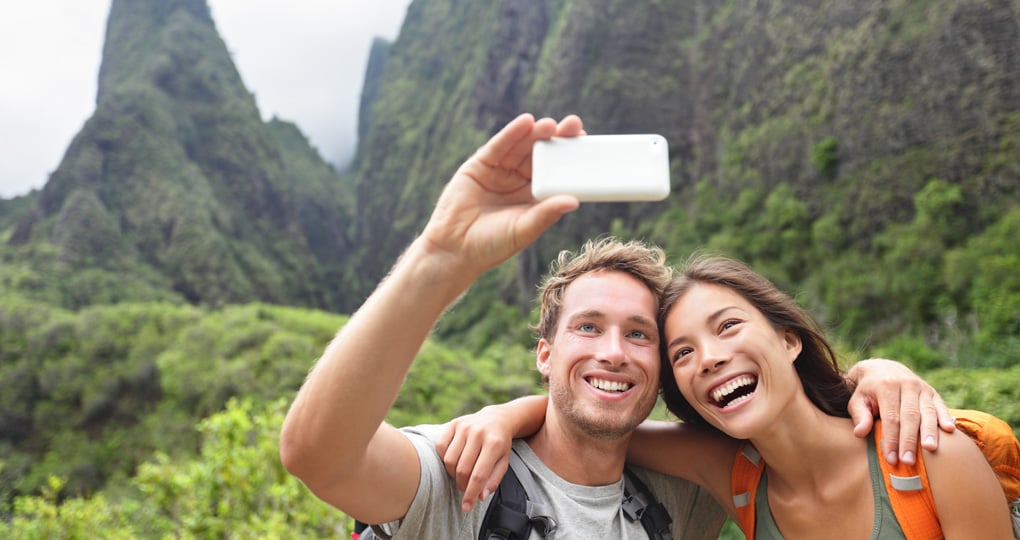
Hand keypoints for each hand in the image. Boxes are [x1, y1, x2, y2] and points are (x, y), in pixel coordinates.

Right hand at [421, 114, 584, 277]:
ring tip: (550, 124)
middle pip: (541, 153)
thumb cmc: (492, 245)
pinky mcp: (480, 165)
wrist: (454, 249)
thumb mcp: (524, 229)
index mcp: (535, 196)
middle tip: (573, 125)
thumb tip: (574, 201)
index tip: (586, 142)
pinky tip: (525, 123)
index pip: (557, 171)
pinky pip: (498, 146)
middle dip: (557, 138)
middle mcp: (520, 180)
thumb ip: (545, 213)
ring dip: (536, 133)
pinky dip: (511, 133)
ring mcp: (500, 171)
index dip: (570, 156)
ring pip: (521, 146)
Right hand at [435, 406, 514, 511]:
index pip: (479, 475)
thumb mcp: (503, 463)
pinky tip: (453, 460)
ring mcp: (465, 427)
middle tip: (464, 488)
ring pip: (449, 459)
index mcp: (494, 444)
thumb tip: (480, 497)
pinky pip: (440, 446)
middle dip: (461, 485)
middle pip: (462, 469)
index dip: (471, 494)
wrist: (497, 419)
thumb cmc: (500, 445)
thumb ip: (493, 481)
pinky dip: (443, 458)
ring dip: (452, 473)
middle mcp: (478, 433)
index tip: (466, 507)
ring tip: (460, 474)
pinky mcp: (453, 423)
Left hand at [846, 358, 954, 464]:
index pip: (890, 417)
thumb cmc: (867, 391)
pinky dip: (945, 417)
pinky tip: (949, 430)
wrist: (882, 368)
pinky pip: (940, 405)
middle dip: (909, 440)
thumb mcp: (857, 400)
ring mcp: (921, 387)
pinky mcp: (932, 392)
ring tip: (931, 449)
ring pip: (927, 411)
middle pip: (910, 416)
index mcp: (886, 386)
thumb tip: (859, 433)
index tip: (891, 458)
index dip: (891, 439)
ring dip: (930, 432)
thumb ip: (859, 415)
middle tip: (908, 461)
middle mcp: (906, 385)